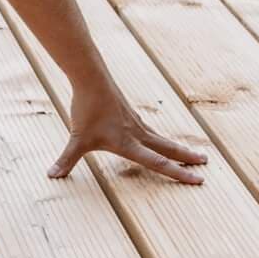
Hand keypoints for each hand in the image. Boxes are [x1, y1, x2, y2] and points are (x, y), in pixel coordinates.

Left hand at [49, 87, 208, 184]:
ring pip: (162, 138)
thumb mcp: (76, 139)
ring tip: (193, 154)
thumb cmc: (86, 109)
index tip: (199, 179)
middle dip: (186, 159)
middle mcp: (137, 134)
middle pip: (167, 149)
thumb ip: (66, 160)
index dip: (178, 174)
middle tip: (206, 163)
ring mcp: (136, 122)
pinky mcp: (131, 114)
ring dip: (178, 148)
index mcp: (129, 144)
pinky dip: (162, 138)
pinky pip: (151, 130)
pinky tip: (162, 141)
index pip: (158, 163)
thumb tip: (51, 176)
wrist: (91, 78)